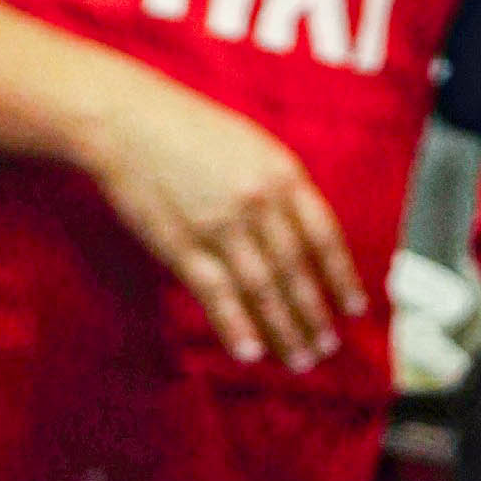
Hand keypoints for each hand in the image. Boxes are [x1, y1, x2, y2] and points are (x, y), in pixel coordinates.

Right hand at [86, 63, 366, 372]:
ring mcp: (222, 225)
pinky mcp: (183, 245)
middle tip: (326, 347)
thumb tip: (301, 233)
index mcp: (281, 172)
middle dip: (314, 314)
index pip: (323, 235)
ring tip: (299, 360)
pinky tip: (250, 353)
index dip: (341, 276)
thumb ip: (277, 185)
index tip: (355, 309)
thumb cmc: (185, 128)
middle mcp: (259, 202)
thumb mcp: (249, 144)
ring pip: (263, 289)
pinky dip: (235, 326)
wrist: (125, 120)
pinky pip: (217, 294)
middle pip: (296, 270)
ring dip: (284, 330)